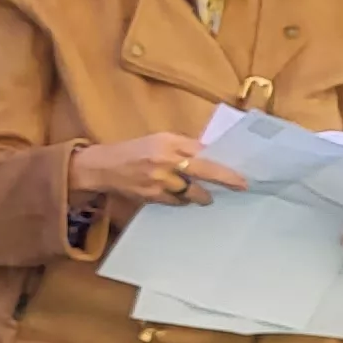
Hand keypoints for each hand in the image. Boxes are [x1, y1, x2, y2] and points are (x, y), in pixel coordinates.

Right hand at [72, 131, 247, 206]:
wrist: (101, 167)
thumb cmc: (132, 151)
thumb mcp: (157, 140)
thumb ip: (183, 146)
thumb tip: (211, 156)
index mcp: (168, 142)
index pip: (204, 152)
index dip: (224, 165)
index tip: (240, 175)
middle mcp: (165, 160)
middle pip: (204, 171)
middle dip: (225, 180)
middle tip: (241, 187)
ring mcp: (159, 180)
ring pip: (192, 192)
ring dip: (202, 195)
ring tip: (206, 197)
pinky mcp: (151, 196)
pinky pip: (176, 202)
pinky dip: (182, 200)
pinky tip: (182, 198)